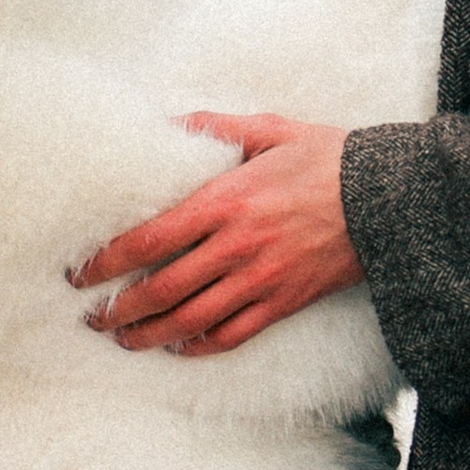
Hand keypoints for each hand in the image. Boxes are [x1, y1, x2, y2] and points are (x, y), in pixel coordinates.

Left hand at [72, 113, 358, 354]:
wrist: (390, 200)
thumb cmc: (329, 159)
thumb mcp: (271, 130)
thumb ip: (217, 129)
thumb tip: (172, 122)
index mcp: (224, 201)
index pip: (147, 239)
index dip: (106, 263)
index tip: (79, 273)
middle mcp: (235, 246)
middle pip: (160, 289)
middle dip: (117, 309)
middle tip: (89, 317)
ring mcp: (260, 280)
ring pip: (190, 320)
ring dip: (149, 335)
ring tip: (122, 339)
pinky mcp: (284, 303)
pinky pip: (232, 334)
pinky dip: (199, 346)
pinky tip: (179, 347)